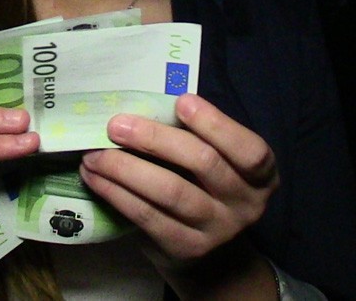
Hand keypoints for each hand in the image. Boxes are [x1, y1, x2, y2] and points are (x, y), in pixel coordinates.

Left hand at [78, 93, 278, 296]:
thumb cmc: (207, 185)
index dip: (216, 124)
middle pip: (203, 163)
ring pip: (170, 192)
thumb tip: (145, 103)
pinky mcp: (184, 247)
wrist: (211, 253)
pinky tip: (96, 178)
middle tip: (117, 125)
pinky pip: (147, 216)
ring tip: (95, 154)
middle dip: (156, 139)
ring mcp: (216, 230)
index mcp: (260, 175)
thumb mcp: (217, 159)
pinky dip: (117, 194)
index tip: (181, 101)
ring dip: (126, 168)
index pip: (249, 150)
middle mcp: (245, 204)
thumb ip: (197, 135)